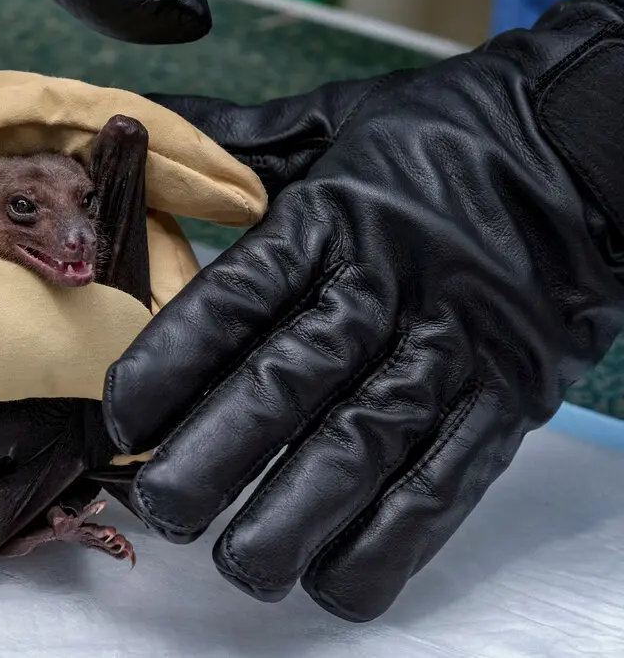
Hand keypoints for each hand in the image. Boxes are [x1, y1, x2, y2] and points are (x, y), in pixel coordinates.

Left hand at [102, 0, 623, 620]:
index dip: (169, 364)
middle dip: (214, 457)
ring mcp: (451, 348)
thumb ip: (237, 140)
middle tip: (163, 506)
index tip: (120, 416)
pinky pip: (447, 481)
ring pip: (361, 446)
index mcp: (330, 220)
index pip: (235, 300)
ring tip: (240, 562)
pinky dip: (392, 543)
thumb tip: (142, 121)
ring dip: (294, 517)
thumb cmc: (446, 137)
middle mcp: (385, 288)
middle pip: (287, 385)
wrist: (587, 144)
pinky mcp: (506, 398)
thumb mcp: (335, 118)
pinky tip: (335, 578)